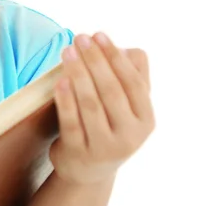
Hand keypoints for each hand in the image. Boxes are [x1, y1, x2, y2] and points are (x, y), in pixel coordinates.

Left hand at [49, 32, 154, 184]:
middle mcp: (129, 136)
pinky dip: (66, 100)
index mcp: (145, 119)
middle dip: (95, 60)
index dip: (115, 57)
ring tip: (67, 51)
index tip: (98, 35)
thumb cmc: (108, 126)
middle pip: (111, 91)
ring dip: (78, 74)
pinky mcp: (79, 153)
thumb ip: (131, 78)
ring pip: (91, 105)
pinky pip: (71, 122)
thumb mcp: (126, 107)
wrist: (89, 171)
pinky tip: (59, 80)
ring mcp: (104, 147)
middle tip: (79, 37)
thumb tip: (124, 48)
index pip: (132, 82)